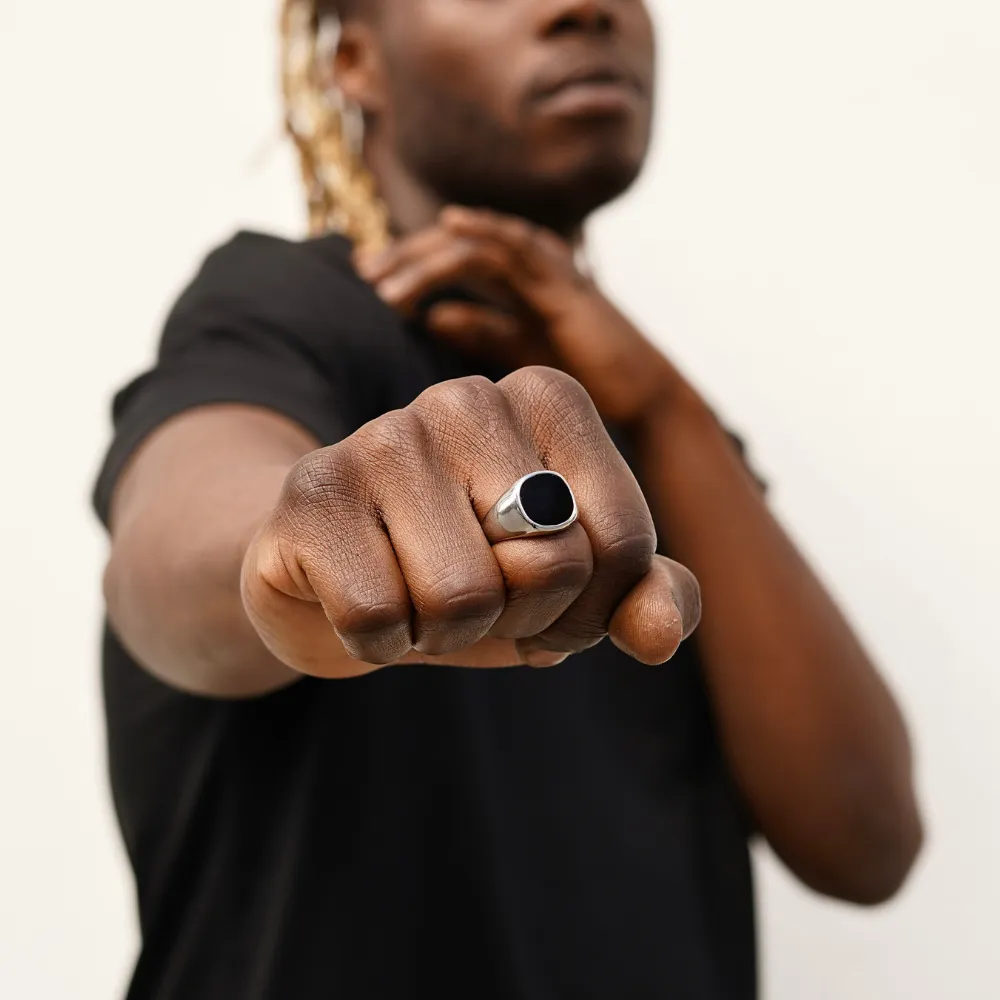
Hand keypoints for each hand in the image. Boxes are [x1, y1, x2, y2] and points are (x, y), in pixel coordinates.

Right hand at [241, 367, 699, 678]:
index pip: (623, 544)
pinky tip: (364, 598)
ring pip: (463, 598)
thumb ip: (638, 596)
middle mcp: (468, 396)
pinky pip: (378, 617)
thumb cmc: (469, 565)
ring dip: (445, 634)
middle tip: (476, 596)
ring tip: (418, 595)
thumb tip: (658, 638)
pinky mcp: (314, 490)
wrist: (337, 571)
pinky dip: (379, 641)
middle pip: (551, 568)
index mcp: (549, 397)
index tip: (546, 601)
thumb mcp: (570, 583)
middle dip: (518, 617)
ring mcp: (383, 435)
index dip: (591, 610)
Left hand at [355, 207, 680, 425]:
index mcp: (515, 282)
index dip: (409, 262)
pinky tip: (451, 223)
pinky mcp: (565, 285)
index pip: (452, 259)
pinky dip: (486, 231)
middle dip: (407, 255)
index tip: (368, 275)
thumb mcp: (519, 351)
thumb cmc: (584, 378)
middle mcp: (529, 266)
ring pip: (477, 245)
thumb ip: (480, 330)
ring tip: (385, 282)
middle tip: (364, 271)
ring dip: (428, 257)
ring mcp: (548, 270)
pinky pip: (521, 247)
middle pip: (456, 245)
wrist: (641, 400)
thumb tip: (431, 317)